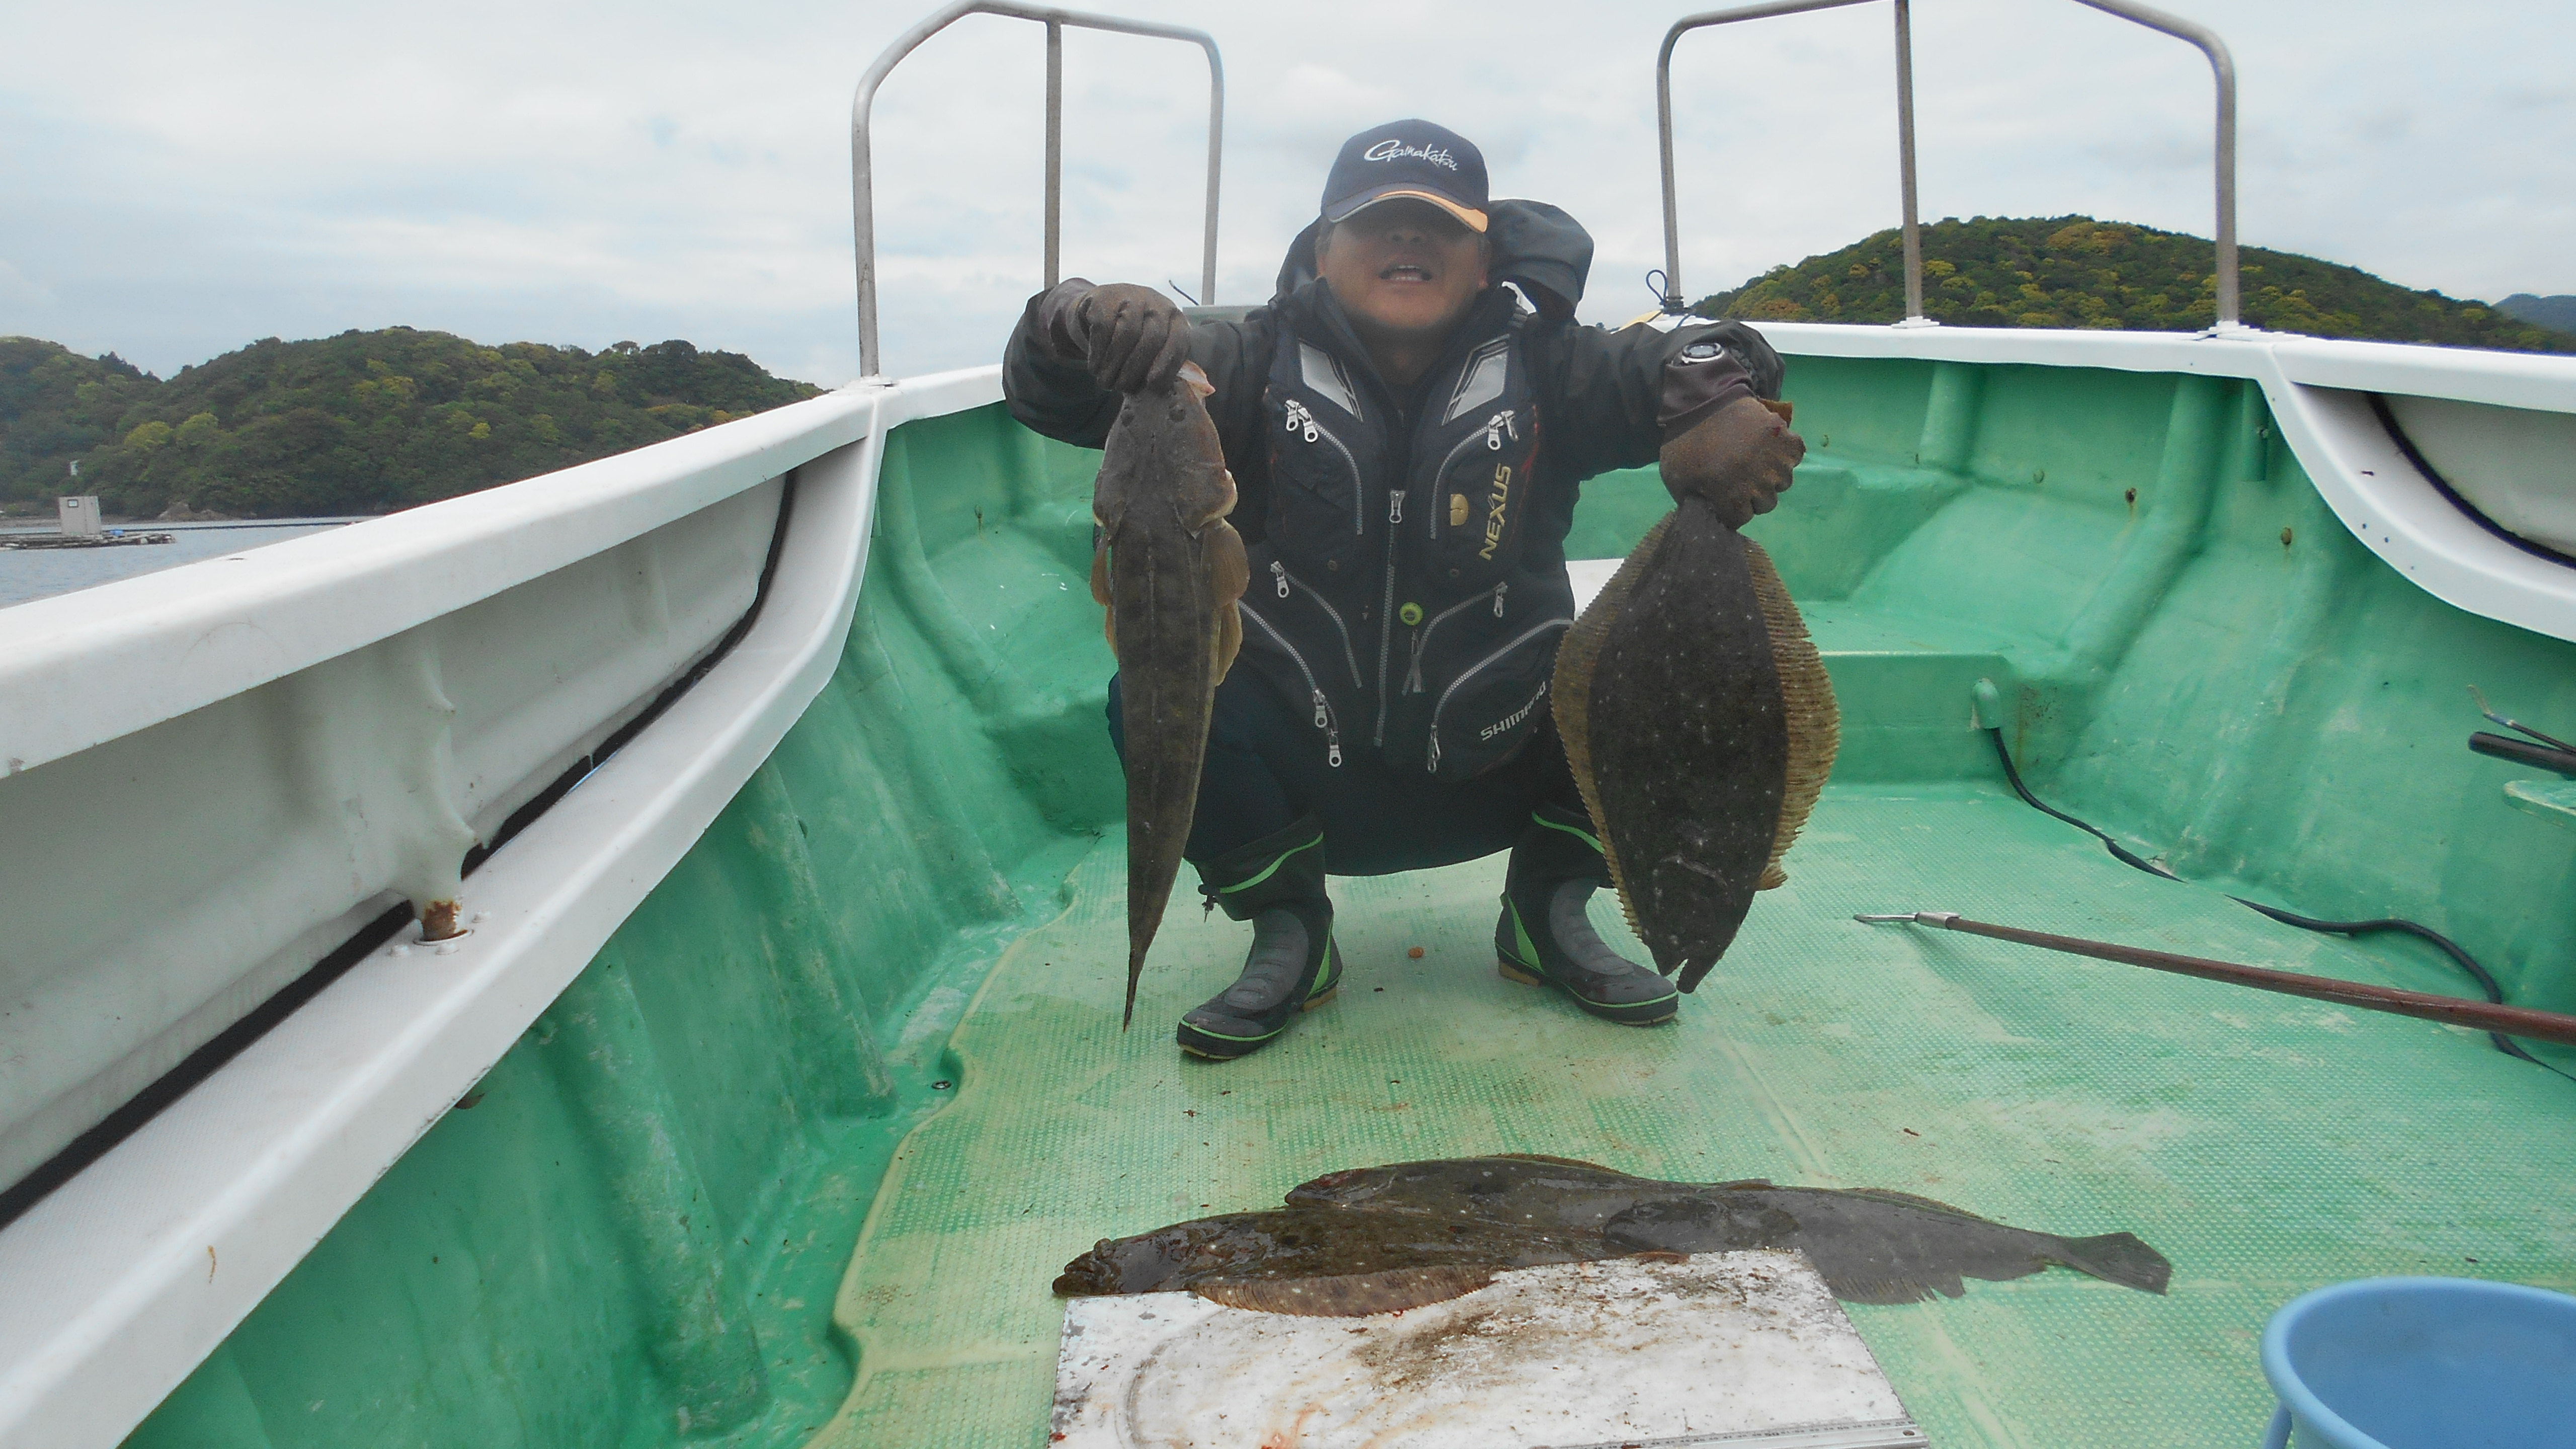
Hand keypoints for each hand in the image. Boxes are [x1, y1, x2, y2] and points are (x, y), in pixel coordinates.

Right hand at [1076, 283, 1190, 393]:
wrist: (1101, 307)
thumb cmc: (1131, 334)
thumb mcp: (1149, 345)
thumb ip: (1156, 363)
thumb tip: (1155, 390)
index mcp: (1174, 318)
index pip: (1178, 340)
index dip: (1168, 364)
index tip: (1152, 385)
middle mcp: (1156, 303)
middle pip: (1152, 339)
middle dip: (1135, 369)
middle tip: (1122, 387)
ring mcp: (1131, 296)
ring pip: (1127, 334)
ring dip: (1114, 364)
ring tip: (1106, 382)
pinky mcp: (1105, 297)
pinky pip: (1103, 328)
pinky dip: (1098, 353)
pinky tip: (1095, 367)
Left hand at [1658, 395, 1804, 528]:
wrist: (1702, 399)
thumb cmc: (1685, 440)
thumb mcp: (1675, 478)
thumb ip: (1691, 503)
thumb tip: (1705, 517)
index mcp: (1729, 495)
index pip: (1741, 518)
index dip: (1731, 508)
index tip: (1725, 496)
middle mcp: (1757, 483)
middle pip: (1765, 504)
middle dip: (1753, 495)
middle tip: (1740, 476)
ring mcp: (1774, 461)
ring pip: (1783, 483)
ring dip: (1771, 475)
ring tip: (1754, 459)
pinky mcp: (1785, 439)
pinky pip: (1795, 455)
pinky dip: (1786, 453)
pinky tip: (1769, 447)